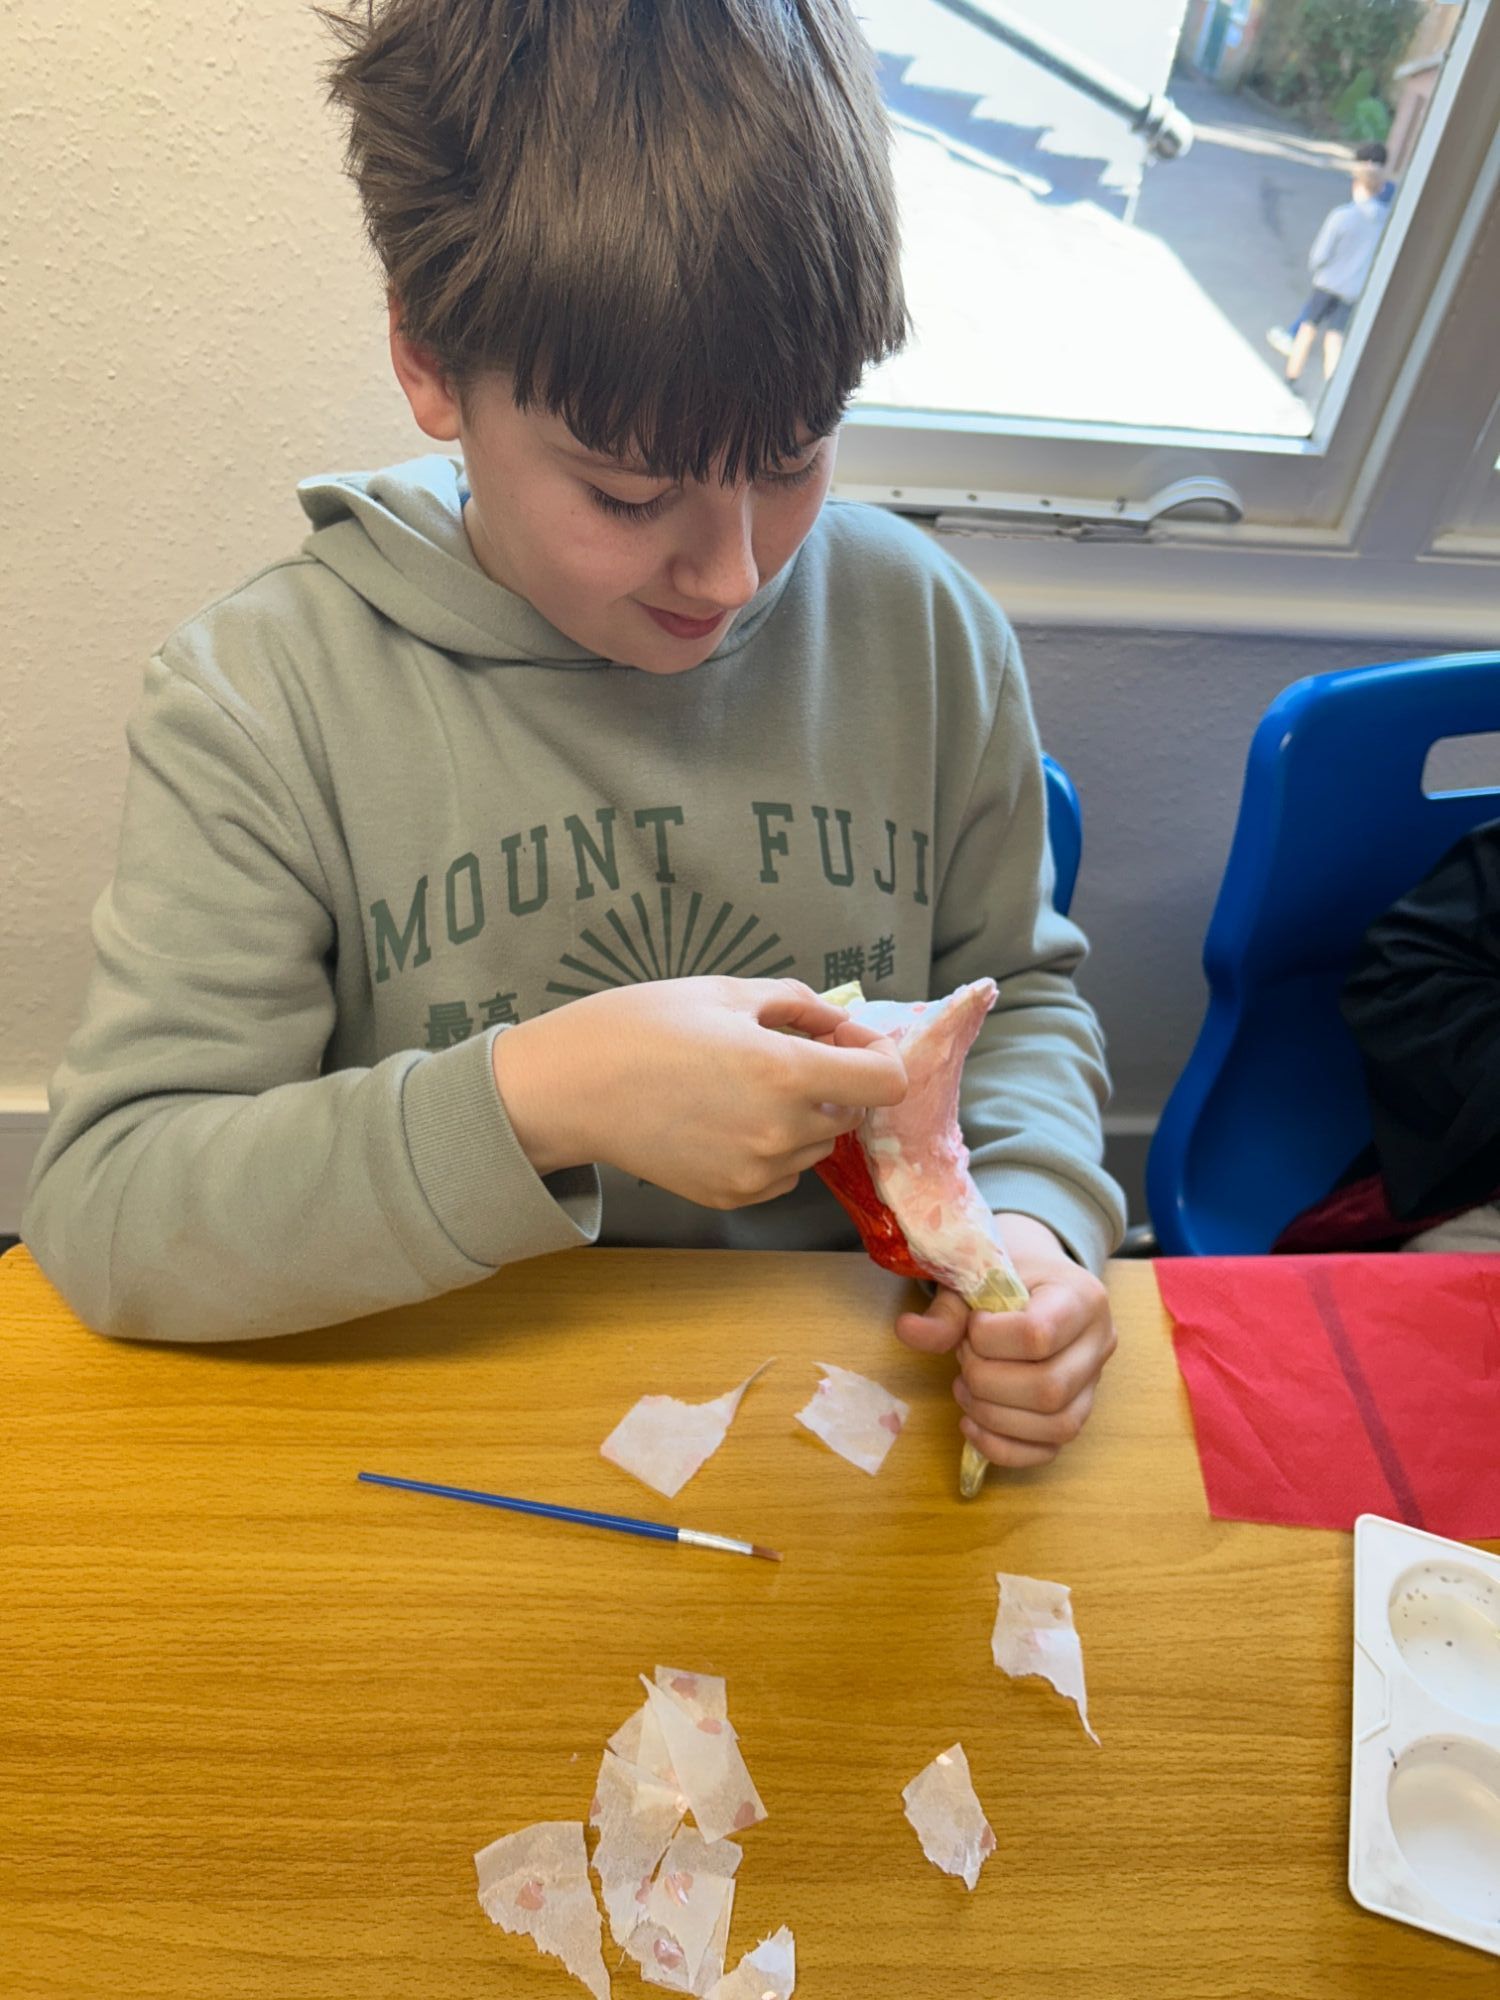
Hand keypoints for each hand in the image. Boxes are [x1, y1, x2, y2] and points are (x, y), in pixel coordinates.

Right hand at [492, 976, 906, 1208]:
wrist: (568, 1088)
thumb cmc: (641, 1026)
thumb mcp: (725, 992)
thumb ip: (800, 1006)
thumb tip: (843, 1025)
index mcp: (786, 1073)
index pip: (887, 1081)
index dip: (877, 1055)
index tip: (847, 1041)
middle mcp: (781, 1133)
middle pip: (853, 1113)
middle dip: (835, 1082)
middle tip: (785, 1051)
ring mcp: (756, 1173)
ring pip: (818, 1145)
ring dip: (805, 1116)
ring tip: (746, 1085)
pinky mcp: (731, 1196)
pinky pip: (781, 1173)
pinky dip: (773, 1146)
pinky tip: (725, 1117)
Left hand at [893, 1213, 1115, 1467]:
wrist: (1035, 1279)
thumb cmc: (1006, 1274)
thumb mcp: (975, 1276)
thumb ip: (947, 1309)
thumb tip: (906, 1331)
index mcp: (1081, 1297)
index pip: (1038, 1335)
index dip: (989, 1338)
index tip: (973, 1324)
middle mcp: (1099, 1343)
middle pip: (1048, 1389)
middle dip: (987, 1381)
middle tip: (964, 1357)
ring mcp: (1093, 1385)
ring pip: (1056, 1426)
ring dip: (993, 1416)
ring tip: (965, 1388)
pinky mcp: (1075, 1414)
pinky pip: (1048, 1451)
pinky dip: (1002, 1447)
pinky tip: (971, 1424)